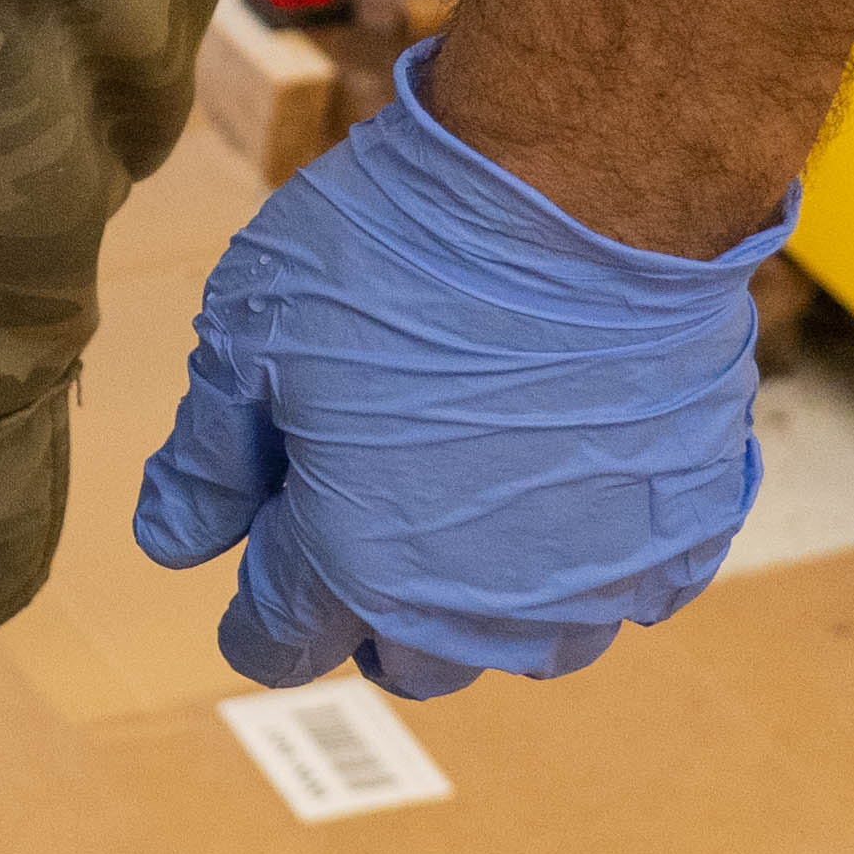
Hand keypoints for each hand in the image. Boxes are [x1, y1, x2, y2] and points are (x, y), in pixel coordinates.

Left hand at [133, 39, 791, 698]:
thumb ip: (208, 457)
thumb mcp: (250, 335)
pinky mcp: (680, 537)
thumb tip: (174, 544)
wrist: (587, 195)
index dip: (254, 607)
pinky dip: (586, 548)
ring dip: (478, 590)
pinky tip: (564, 469)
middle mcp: (475, 607)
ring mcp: (591, 581)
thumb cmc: (398, 254)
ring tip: (462, 489)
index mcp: (353, 564)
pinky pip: (624, 586)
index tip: (256, 559)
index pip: (278, 640)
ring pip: (517, 638)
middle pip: (401, 658)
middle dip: (363, 606)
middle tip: (357, 506)